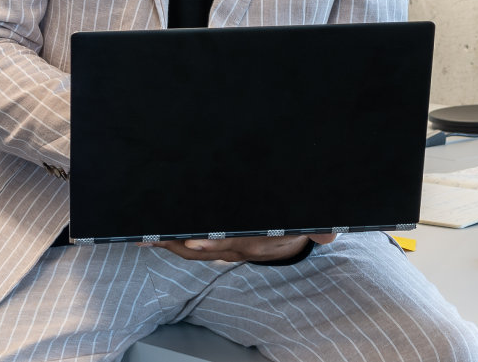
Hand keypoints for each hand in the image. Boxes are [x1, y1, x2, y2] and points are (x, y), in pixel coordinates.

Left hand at [141, 232, 337, 262]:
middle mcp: (238, 249)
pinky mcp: (221, 247)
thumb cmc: (294, 227)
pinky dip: (175, 242)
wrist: (294, 241)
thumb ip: (318, 229)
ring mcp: (227, 250)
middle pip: (204, 249)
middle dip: (178, 242)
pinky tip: (158, 235)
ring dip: (171, 243)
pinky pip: (194, 248)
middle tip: (155, 235)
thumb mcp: (308, 226)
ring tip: (148, 235)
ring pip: (194, 251)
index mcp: (257, 242)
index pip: (232, 243)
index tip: (196, 241)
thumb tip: (330, 234)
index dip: (213, 244)